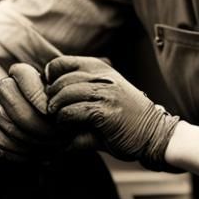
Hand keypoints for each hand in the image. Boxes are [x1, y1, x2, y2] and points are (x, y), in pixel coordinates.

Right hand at [0, 63, 94, 161]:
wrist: (68, 136)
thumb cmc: (77, 111)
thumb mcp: (82, 95)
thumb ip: (85, 80)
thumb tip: (106, 61)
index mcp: (25, 76)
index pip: (19, 72)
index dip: (33, 91)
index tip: (50, 109)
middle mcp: (8, 91)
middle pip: (5, 94)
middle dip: (29, 116)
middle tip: (52, 133)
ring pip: (0, 117)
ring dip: (26, 135)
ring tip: (52, 147)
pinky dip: (19, 151)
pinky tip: (41, 157)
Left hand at [45, 56, 180, 171]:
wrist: (154, 134)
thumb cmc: (125, 117)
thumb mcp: (105, 93)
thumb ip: (80, 89)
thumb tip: (43, 93)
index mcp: (99, 68)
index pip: (60, 64)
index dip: (49, 81)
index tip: (52, 97)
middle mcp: (101, 76)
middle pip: (58, 82)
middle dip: (51, 100)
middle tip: (54, 115)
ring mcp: (104, 93)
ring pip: (62, 97)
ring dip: (57, 114)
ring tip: (62, 124)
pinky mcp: (104, 112)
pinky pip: (71, 113)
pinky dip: (65, 124)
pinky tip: (70, 132)